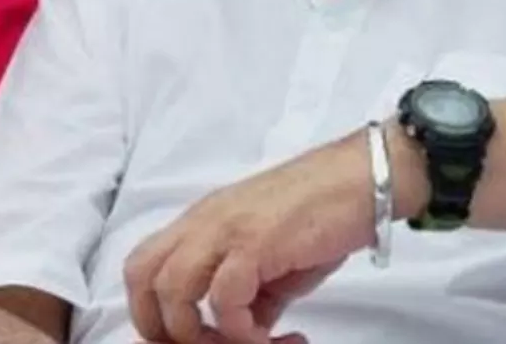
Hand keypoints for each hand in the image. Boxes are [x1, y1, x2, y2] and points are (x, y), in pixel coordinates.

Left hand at [123, 126, 408, 343]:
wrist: (363, 179)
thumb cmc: (322, 210)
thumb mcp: (274, 258)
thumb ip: (251, 293)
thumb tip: (245, 329)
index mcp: (200, 222)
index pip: (144, 265)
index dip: (152, 312)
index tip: (186, 339)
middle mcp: (203, 222)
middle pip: (141, 276)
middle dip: (160, 325)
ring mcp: (225, 229)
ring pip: (172, 289)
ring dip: (197, 333)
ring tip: (240, 343)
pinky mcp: (255, 242)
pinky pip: (225, 299)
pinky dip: (241, 330)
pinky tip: (270, 335)